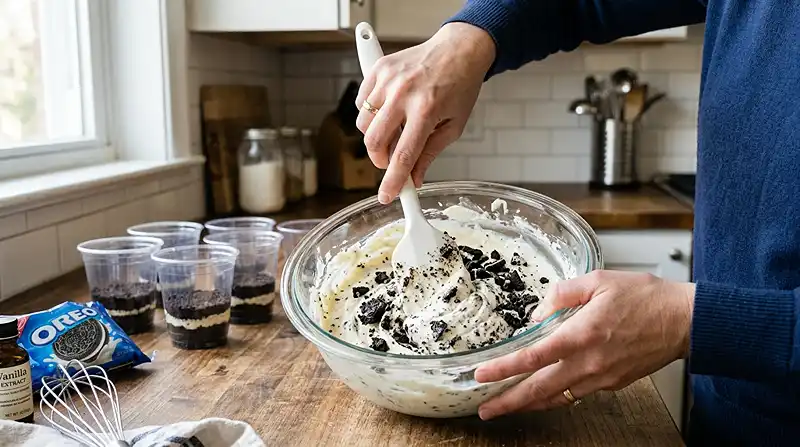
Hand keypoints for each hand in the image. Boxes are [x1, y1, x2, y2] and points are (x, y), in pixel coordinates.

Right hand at [355, 23, 495, 203]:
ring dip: (375, 136)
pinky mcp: (379, 69)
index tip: (387, 197)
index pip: (403, 155)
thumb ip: (430, 153)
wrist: (459, 49)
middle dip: (380, 160)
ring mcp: (388, 79)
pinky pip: (361, 102)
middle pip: (375, 141)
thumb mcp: (454, 125)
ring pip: (364, 124)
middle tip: (391, 161)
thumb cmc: (460, 86)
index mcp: (427, 109)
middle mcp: (404, 93)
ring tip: (394, 130)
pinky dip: (370, 114)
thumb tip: (414, 180)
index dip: (393, 181)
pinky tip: (388, 111)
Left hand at [474, 270, 694, 419]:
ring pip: (556, 397)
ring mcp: (601, 377)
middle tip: (486, 409)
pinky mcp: (611, 383)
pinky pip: (576, 394)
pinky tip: (543, 395)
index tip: (481, 375)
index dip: (504, 369)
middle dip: (508, 402)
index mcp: (581, 334)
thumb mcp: (598, 280)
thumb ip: (562, 293)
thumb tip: (537, 313)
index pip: (533, 357)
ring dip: (529, 404)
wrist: (684, 321)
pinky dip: (555, 397)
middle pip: (539, 390)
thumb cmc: (645, 298)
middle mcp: (588, 362)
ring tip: (507, 407)